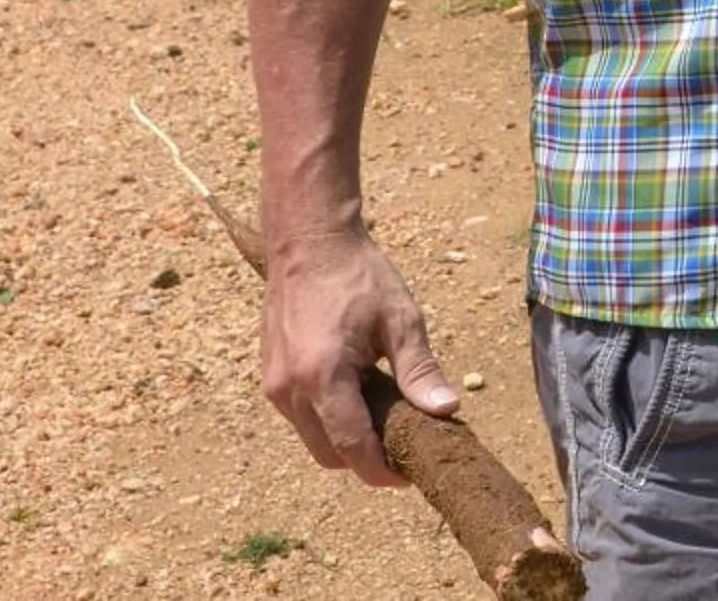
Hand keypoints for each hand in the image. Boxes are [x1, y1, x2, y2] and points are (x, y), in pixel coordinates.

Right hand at [260, 226, 456, 488]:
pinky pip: (301, 418)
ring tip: (386, 418)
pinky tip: (359, 399)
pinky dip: (329, 421)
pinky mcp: (271, 379)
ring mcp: (275, 386)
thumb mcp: (401, 320)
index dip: (381, 470)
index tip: (409, 474)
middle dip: (366, 460)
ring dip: (346, 441)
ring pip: (312, 439)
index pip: (352, 447)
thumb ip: (420, 370)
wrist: (309, 243)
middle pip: (329, 453)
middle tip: (405, 447)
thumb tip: (446, 410)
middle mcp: (290, 390)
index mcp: (323, 377)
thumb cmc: (359, 276)